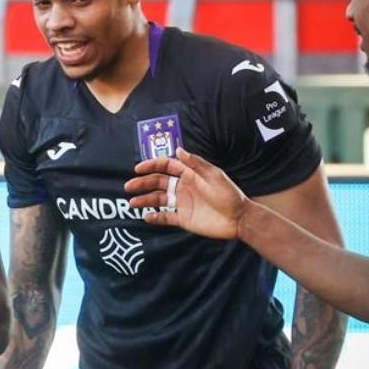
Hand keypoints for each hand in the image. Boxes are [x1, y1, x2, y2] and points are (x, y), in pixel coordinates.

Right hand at [124, 147, 248, 239]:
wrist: (239, 219)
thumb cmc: (228, 195)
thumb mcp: (213, 176)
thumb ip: (195, 163)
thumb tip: (177, 149)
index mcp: (189, 175)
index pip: (166, 167)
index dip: (152, 166)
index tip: (138, 169)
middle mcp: (182, 187)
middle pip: (158, 183)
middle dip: (142, 183)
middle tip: (129, 186)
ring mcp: (182, 203)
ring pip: (158, 200)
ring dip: (145, 200)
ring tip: (132, 203)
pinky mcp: (183, 218)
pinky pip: (166, 217)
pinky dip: (155, 217)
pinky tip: (146, 216)